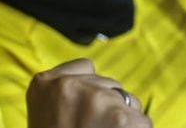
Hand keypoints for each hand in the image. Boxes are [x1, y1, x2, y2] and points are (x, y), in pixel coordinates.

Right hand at [26, 59, 151, 127]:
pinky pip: (142, 119)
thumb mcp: (43, 116)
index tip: (85, 110)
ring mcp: (95, 99)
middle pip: (109, 83)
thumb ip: (62, 95)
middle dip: (109, 104)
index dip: (91, 88)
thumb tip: (95, 84)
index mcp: (43, 83)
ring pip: (128, 100)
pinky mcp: (122, 116)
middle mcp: (68, 86)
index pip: (85, 66)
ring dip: (124, 120)